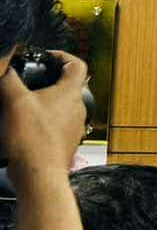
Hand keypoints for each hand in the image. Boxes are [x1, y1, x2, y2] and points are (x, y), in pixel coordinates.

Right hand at [0, 51, 88, 176]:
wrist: (39, 173)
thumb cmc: (33, 140)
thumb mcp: (14, 101)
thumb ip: (9, 80)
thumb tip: (5, 68)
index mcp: (70, 93)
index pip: (77, 64)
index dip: (62, 56)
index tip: (46, 56)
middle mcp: (77, 109)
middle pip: (68, 85)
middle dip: (49, 80)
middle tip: (31, 79)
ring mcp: (73, 126)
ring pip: (60, 106)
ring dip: (43, 101)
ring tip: (22, 103)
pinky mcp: (64, 141)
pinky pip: (54, 124)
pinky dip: (41, 120)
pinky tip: (22, 125)